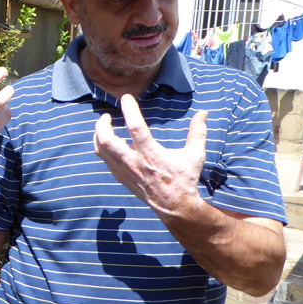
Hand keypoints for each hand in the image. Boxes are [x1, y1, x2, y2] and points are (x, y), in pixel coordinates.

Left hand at [93, 94, 207, 216]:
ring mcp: (125, 171)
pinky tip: (111, 142)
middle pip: (107, 141)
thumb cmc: (185, 178)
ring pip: (101, 150)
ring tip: (105, 126)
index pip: (136, 128)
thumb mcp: (195, 155)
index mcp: (152, 154)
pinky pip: (105, 159)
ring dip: (98, 135)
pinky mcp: (120, 177)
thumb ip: (198, 133)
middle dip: (102, 125)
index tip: (126, 98)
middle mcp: (135, 162)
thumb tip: (203, 112)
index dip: (129, 110)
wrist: (174, 205)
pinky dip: (103, 147)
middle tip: (106, 116)